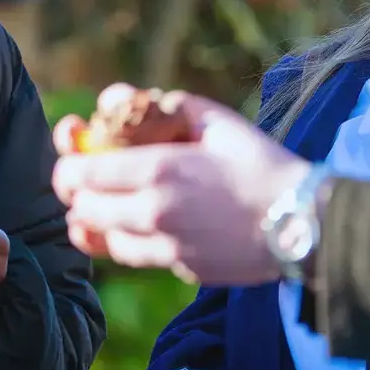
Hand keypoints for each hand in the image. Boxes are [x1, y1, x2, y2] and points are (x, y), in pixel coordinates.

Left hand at [51, 83, 312, 285]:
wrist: (302, 220)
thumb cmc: (259, 163)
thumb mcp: (216, 120)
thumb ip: (165, 106)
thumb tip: (119, 101)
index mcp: (157, 169)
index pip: (80, 174)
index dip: (67, 166)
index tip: (72, 159)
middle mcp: (153, 211)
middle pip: (82, 209)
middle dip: (76, 194)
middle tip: (83, 184)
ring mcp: (165, 245)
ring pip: (102, 239)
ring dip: (95, 222)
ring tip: (103, 208)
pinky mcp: (179, 268)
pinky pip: (134, 257)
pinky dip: (125, 242)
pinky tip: (134, 227)